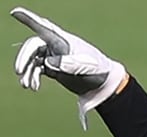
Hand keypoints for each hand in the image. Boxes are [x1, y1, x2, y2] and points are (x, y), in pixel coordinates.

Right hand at [10, 6, 126, 128]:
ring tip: (27, 85)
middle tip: (19, 71)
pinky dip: (33, 77)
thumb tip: (47, 63)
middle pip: (33, 47)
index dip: (29, 19)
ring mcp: (54, 58)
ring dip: (28, 71)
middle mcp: (56, 47)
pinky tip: (33, 86)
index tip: (15, 13)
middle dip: (24, 58)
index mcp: (63, 41)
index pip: (43, 28)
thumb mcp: (84, 65)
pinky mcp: (53, 69)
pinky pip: (37, 70)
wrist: (104, 84)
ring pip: (33, 61)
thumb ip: (66, 63)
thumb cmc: (97, 69)